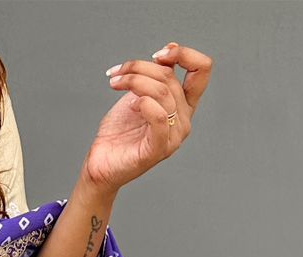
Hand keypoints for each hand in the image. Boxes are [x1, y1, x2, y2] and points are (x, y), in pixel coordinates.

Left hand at [84, 41, 211, 195]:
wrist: (101, 162)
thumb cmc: (119, 131)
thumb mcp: (139, 94)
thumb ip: (156, 75)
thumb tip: (170, 48)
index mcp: (183, 105)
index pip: (202, 70)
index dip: (184, 54)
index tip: (158, 54)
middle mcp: (184, 120)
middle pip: (169, 78)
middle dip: (139, 68)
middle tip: (117, 73)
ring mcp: (173, 137)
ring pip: (161, 93)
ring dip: (133, 81)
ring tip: (115, 84)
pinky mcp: (158, 150)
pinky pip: (159, 118)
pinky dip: (143, 104)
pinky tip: (130, 106)